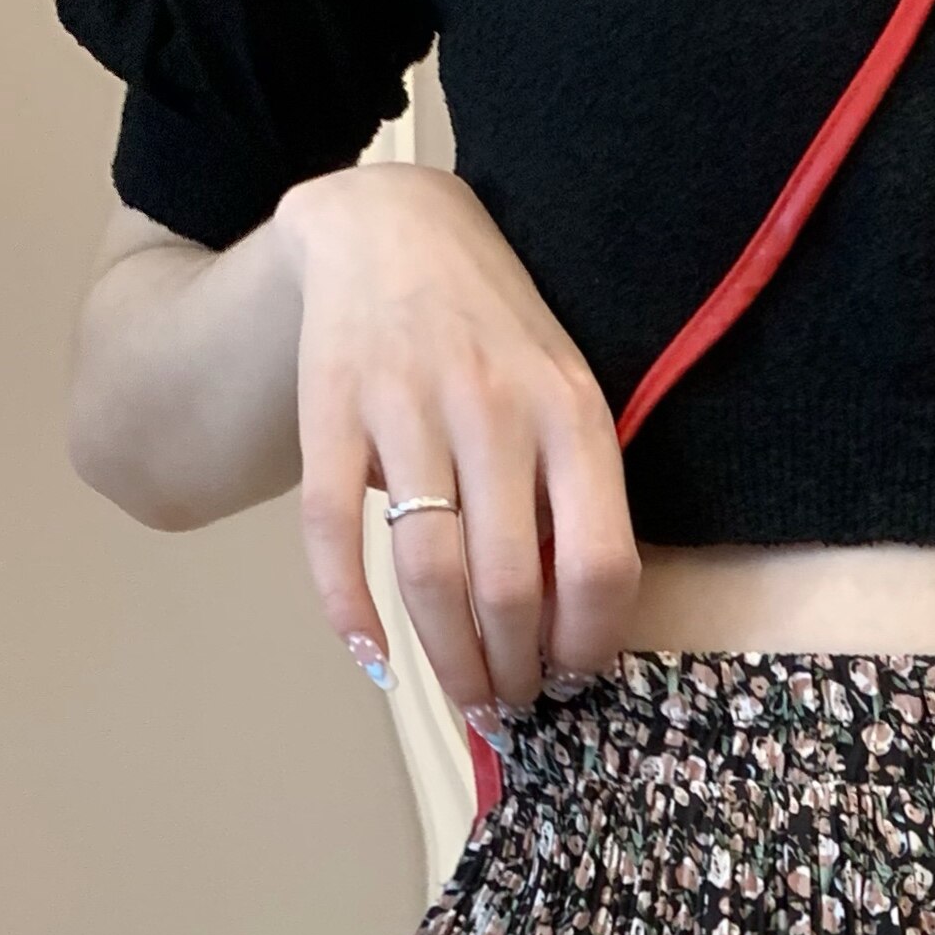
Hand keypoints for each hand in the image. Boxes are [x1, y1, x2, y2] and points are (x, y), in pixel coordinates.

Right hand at [272, 162, 639, 720]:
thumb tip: (573, 628)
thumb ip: (575, 496)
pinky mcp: (331, 408)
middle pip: (509, 589)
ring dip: (446, 661)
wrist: (392, 227)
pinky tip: (374, 656)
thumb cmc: (495, 336)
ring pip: (429, 576)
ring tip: (462, 697)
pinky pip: (334, 532)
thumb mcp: (562, 398)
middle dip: (511, 673)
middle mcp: (496, 409)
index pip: (603, 565)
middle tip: (510, 706)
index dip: (588, 645)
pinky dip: (350, 610)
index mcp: (572, 413)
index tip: (573, 677)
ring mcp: (409, 407)